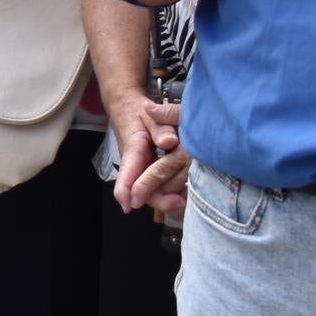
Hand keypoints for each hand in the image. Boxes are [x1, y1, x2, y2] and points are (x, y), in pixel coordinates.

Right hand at [110, 89, 188, 215]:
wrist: (128, 110)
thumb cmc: (139, 113)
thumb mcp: (150, 115)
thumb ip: (160, 128)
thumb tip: (170, 142)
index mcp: (133, 152)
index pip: (127, 173)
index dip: (126, 191)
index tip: (131, 205)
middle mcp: (136, 166)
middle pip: (142, 191)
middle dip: (160, 201)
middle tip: (180, 203)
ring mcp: (144, 171)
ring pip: (153, 192)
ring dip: (169, 199)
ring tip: (188, 201)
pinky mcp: (152, 172)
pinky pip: (161, 187)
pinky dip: (174, 193)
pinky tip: (189, 192)